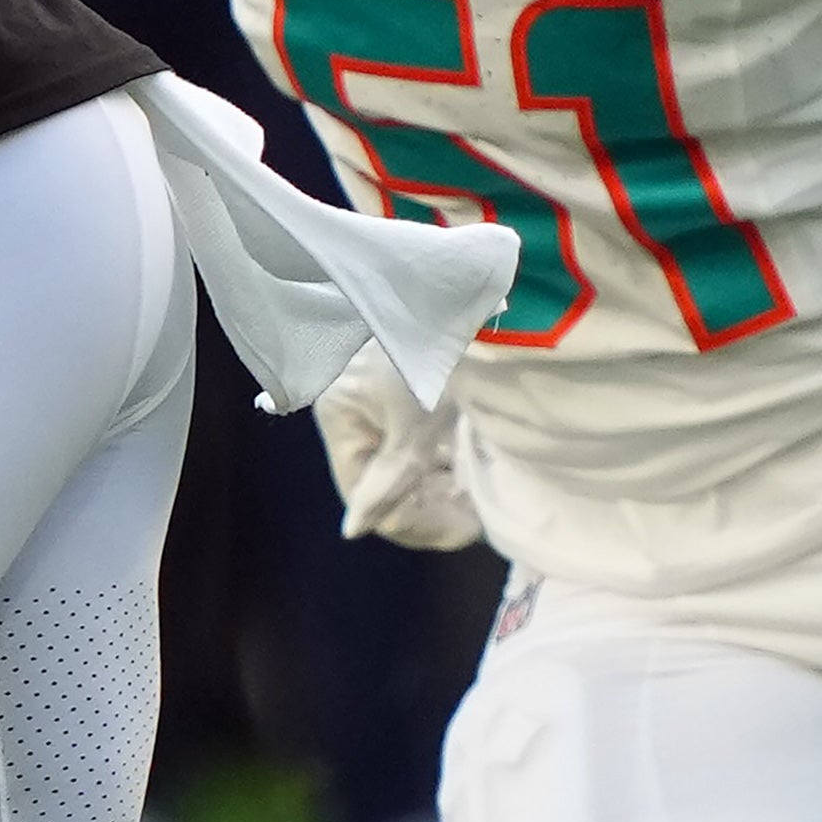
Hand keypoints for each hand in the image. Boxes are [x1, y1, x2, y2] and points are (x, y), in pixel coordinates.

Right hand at [313, 342, 484, 550]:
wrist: (459, 291)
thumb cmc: (430, 357)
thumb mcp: (416, 428)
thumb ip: (388, 482)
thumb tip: (352, 530)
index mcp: (340, 415)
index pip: (364, 492)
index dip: (413, 522)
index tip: (465, 529)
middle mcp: (350, 406)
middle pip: (384, 476)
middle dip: (430, 499)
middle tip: (479, 511)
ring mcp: (376, 392)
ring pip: (403, 455)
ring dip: (440, 477)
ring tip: (481, 485)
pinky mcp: (403, 379)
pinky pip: (414, 432)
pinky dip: (441, 450)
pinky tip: (472, 456)